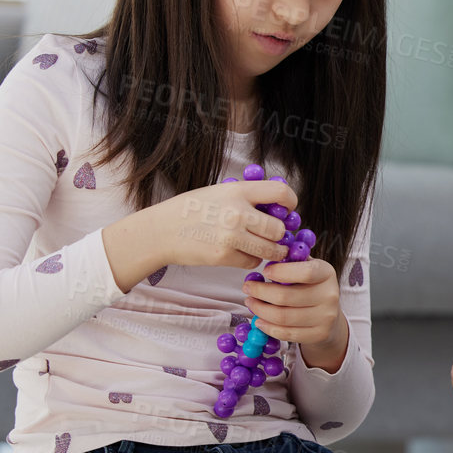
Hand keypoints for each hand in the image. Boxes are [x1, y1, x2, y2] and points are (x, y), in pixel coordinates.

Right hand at [150, 179, 297, 270]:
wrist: (161, 230)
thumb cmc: (192, 209)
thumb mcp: (220, 192)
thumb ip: (248, 197)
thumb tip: (279, 207)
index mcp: (238, 191)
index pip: (281, 193)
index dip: (290, 203)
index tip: (288, 210)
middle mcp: (237, 212)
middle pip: (279, 228)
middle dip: (280, 234)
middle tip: (274, 235)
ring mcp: (231, 236)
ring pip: (271, 250)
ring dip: (271, 251)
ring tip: (263, 246)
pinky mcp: (224, 256)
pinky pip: (252, 261)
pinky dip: (251, 259)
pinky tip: (240, 252)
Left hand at [243, 257, 344, 347]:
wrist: (329, 314)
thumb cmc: (310, 285)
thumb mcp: (306, 267)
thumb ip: (290, 261)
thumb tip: (267, 256)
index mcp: (326, 273)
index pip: (305, 273)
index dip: (281, 272)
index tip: (264, 272)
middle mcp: (329, 295)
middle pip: (286, 297)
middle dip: (260, 292)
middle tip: (247, 288)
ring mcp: (325, 317)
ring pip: (283, 317)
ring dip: (260, 310)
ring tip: (251, 302)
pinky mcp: (319, 334)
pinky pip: (287, 333)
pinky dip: (268, 328)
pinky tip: (259, 320)